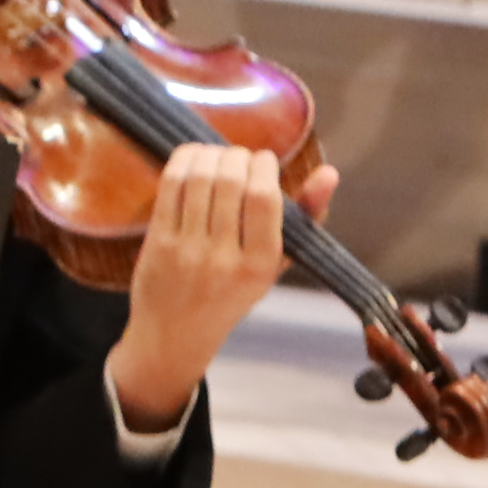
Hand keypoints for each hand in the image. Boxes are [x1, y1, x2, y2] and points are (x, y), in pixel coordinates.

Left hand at [104, 134, 298, 432]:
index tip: (264, 160)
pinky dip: (183, 161)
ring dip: (210, 154)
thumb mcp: (277, 263)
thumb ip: (307, 216)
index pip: (264, 198)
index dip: (264, 166)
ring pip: (199, 180)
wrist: (176, 333)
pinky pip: (170, 188)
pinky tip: (193, 156)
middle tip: (238, 157)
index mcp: (261, 264)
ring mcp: (187, 251)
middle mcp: (224, 258)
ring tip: (217, 154)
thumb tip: (329, 172)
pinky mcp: (157, 244)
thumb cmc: (233, 292)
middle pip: (231, 183)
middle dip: (237, 157)